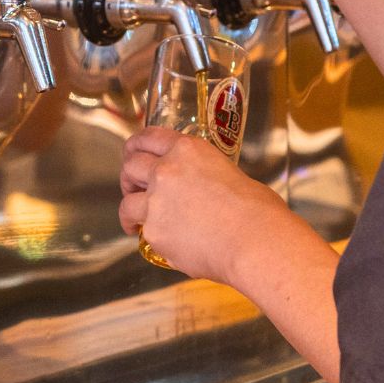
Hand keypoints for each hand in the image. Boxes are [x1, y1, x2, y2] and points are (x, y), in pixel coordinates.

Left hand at [119, 126, 286, 282]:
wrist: (253, 240)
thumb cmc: (256, 209)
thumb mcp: (229, 172)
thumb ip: (204, 175)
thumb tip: (203, 192)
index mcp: (188, 150)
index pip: (150, 137)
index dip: (136, 145)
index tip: (132, 152)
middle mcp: (167, 170)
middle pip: (131, 165)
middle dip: (128, 177)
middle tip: (132, 188)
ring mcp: (156, 201)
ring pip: (127, 202)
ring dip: (129, 210)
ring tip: (134, 221)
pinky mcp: (154, 231)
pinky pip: (146, 233)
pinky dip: (152, 238)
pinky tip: (166, 245)